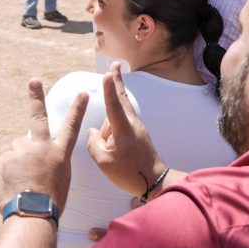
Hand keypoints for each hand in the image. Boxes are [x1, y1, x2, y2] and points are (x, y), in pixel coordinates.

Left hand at [0, 79, 87, 213]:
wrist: (32, 214)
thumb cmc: (50, 202)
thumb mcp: (59, 179)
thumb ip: (48, 162)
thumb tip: (34, 159)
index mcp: (59, 153)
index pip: (71, 126)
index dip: (77, 109)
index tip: (82, 94)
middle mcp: (41, 147)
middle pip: (38, 117)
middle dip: (36, 96)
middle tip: (34, 81)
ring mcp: (22, 151)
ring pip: (17, 150)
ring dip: (18, 161)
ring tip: (22, 180)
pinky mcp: (5, 158)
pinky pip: (5, 162)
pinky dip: (7, 172)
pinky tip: (13, 185)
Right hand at [86, 63, 164, 196]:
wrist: (155, 182)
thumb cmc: (128, 173)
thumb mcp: (103, 162)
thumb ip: (93, 143)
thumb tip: (93, 131)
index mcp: (124, 129)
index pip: (114, 105)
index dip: (110, 88)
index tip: (108, 73)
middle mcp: (132, 124)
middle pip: (122, 98)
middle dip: (117, 81)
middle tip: (115, 65)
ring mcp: (138, 128)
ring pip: (117, 119)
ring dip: (109, 130)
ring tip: (114, 157)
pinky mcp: (139, 134)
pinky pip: (122, 127)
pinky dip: (115, 131)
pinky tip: (115, 150)